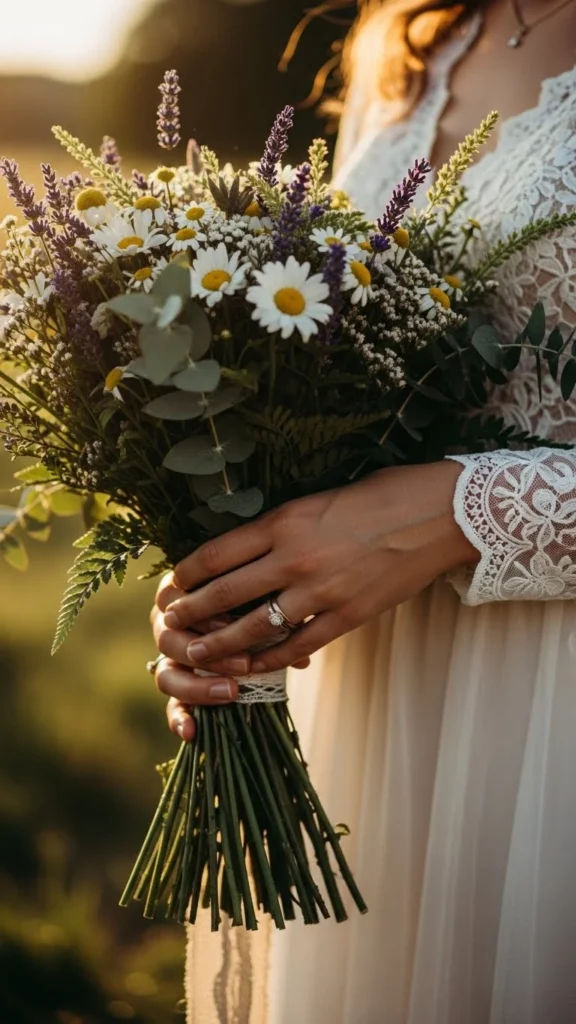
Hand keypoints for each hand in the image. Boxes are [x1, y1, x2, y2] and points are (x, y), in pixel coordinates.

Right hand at [150, 572, 309, 740]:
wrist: (259, 622)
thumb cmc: (261, 601)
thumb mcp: (266, 605)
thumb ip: (272, 621)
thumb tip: (301, 661)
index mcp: (183, 596)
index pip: (180, 605)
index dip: (206, 618)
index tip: (236, 625)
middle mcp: (168, 625)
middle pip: (168, 640)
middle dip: (210, 654)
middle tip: (244, 665)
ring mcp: (169, 658)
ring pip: (166, 674)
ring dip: (198, 686)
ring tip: (231, 693)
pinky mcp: (177, 686)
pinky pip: (170, 706)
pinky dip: (178, 719)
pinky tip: (191, 732)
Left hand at [163, 461, 477, 674]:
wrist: (440, 513)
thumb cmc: (382, 496)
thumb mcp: (320, 499)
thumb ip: (283, 526)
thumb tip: (249, 547)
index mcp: (284, 521)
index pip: (217, 552)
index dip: (187, 573)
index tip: (173, 584)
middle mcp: (294, 557)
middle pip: (225, 593)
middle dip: (191, 613)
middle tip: (170, 625)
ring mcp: (321, 590)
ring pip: (254, 627)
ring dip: (220, 645)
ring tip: (198, 655)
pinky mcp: (347, 616)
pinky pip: (297, 645)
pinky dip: (270, 660)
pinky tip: (251, 668)